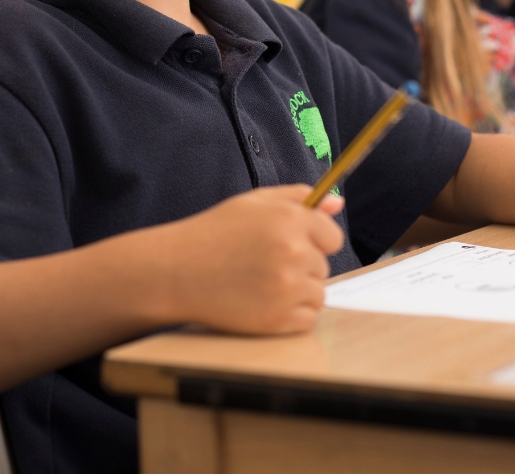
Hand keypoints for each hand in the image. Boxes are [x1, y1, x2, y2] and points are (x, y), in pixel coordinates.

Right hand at [160, 185, 344, 334]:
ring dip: (297, 291)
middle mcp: (293, 251)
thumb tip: (338, 202)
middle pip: (323, 266)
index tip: (290, 243)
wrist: (177, 272)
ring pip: (317, 293)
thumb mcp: (254, 203)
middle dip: (301, 265)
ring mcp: (287, 287)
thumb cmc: (215, 233)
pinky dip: (290, 315)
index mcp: (289, 219)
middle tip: (263, 263)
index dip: (313, 240)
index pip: (332, 237)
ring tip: (261, 282)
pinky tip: (262, 301)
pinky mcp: (278, 318)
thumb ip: (298, 197)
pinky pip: (307, 318)